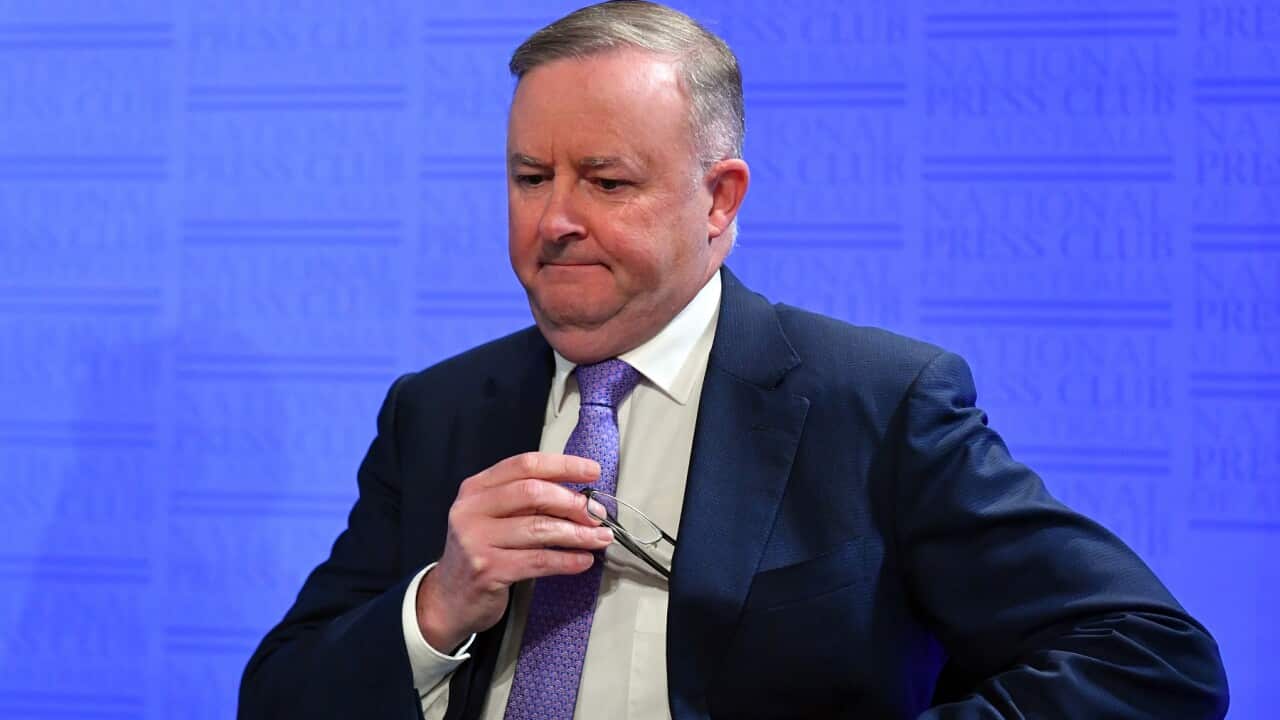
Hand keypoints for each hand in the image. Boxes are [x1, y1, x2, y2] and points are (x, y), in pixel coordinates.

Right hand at [415, 452, 611, 650]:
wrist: (449, 598)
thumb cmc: (481, 552)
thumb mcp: (494, 518)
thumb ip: (526, 503)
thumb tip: (581, 498)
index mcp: (476, 489)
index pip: (524, 465)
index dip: (563, 466)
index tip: (592, 472)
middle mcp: (471, 510)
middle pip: (533, 493)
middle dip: (573, 502)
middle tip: (597, 514)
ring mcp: (476, 541)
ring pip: (539, 528)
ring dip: (578, 533)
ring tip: (600, 538)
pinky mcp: (487, 570)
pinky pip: (538, 561)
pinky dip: (567, 560)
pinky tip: (583, 560)